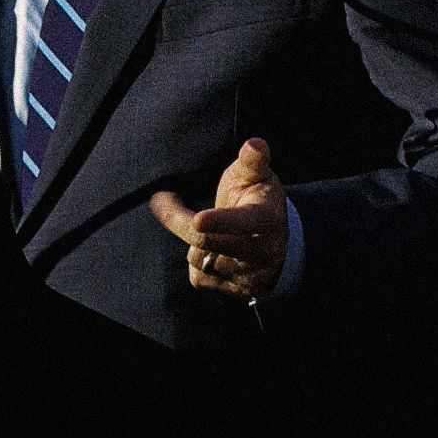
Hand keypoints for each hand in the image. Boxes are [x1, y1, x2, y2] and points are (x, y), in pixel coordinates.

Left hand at [151, 137, 287, 302]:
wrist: (274, 243)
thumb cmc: (257, 199)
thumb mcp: (257, 177)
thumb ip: (252, 161)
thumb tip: (255, 143)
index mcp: (267, 219)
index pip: (243, 222)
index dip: (221, 221)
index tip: (198, 219)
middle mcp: (263, 252)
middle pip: (206, 242)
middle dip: (180, 220)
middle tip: (164, 200)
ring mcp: (250, 277)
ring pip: (198, 261)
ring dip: (194, 244)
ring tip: (208, 230)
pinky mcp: (236, 293)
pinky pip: (199, 280)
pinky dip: (197, 264)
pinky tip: (212, 252)